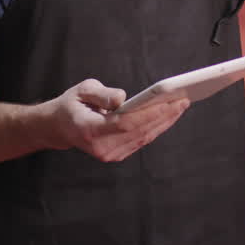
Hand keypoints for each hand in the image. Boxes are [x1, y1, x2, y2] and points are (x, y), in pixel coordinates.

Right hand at [36, 78, 189, 161]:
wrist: (60, 127)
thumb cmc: (72, 105)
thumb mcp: (81, 90)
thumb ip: (101, 94)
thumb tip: (122, 98)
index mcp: (90, 130)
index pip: (126, 123)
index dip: (149, 113)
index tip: (169, 102)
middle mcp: (101, 147)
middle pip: (139, 131)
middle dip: (164, 115)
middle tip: (183, 99)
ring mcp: (110, 154)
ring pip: (144, 137)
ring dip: (165, 121)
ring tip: (181, 105)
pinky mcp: (117, 154)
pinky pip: (141, 140)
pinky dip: (157, 127)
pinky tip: (169, 115)